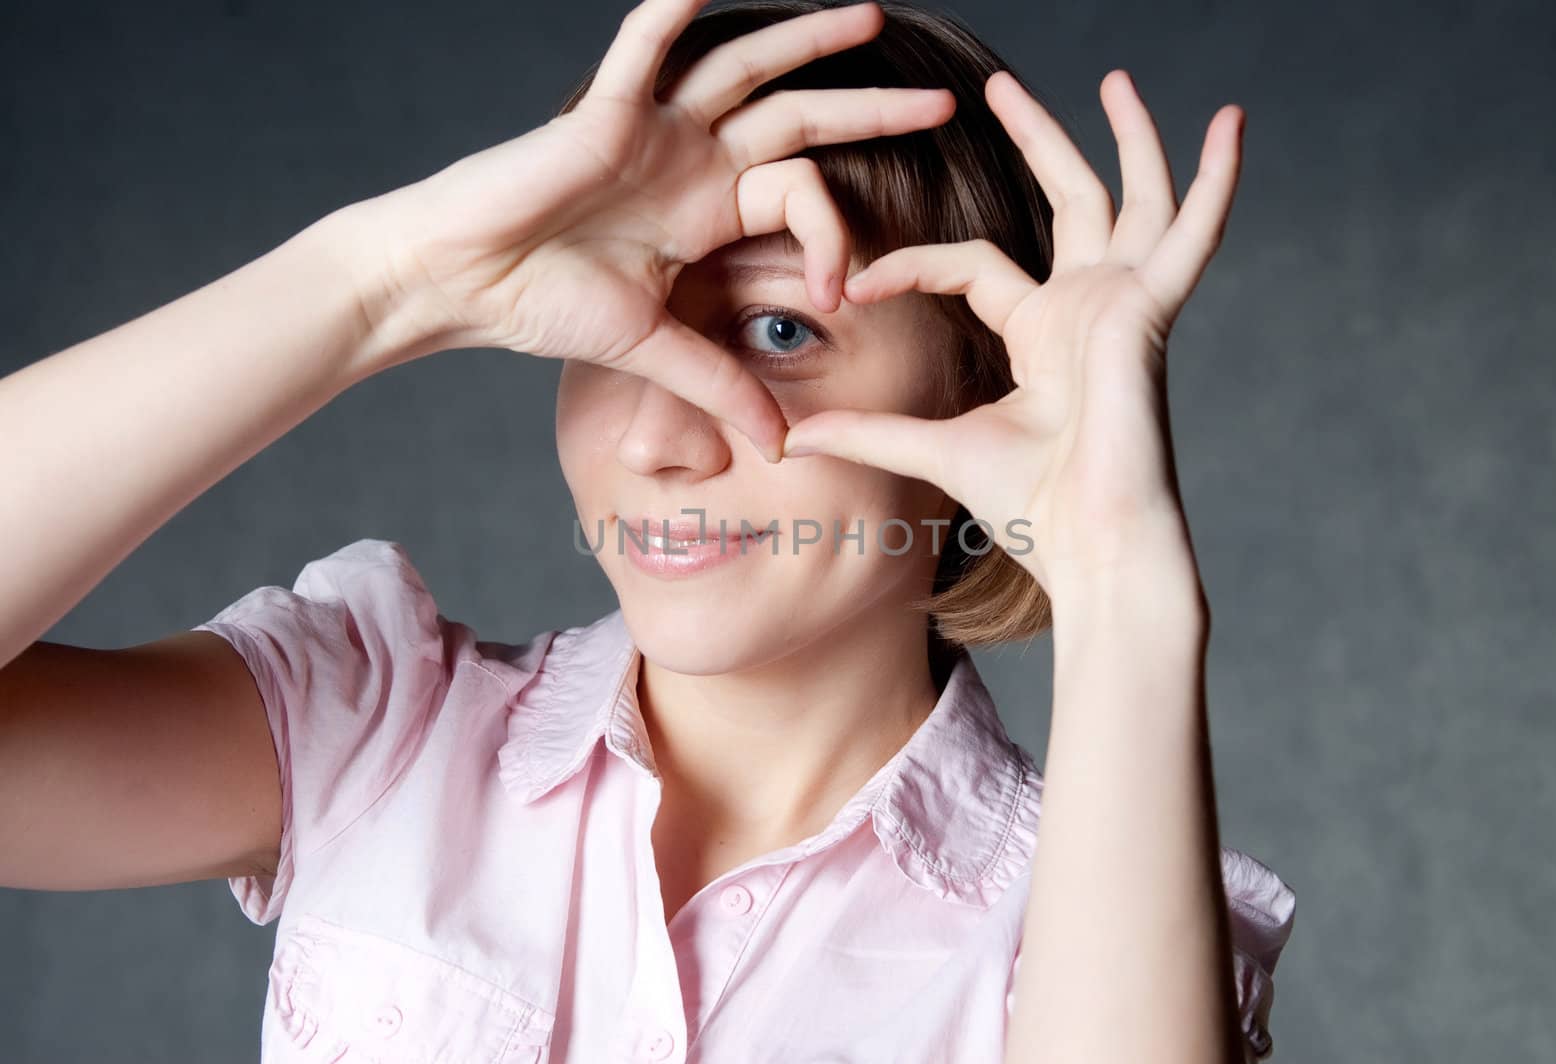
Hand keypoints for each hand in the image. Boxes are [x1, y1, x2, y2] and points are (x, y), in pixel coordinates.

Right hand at [337, 0, 954, 462]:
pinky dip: (676, 13)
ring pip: (744, 68)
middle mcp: (691, 158)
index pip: (801, 196)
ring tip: (865, 15)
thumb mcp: (655, 347)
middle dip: (870, 109)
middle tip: (944, 103)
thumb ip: (721, 384)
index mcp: (709, 208)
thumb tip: (779, 445)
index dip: (835, 239)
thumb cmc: (545, 305)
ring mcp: (652, 128)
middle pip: (798, 118)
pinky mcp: (604, 112)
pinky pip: (646, 47)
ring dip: (804, 41)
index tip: (844, 294)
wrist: (462, 282)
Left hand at [781, 69, 1242, 599]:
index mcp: (1040, 335)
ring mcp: (1123, 305)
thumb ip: (867, 432)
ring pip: (1128, 198)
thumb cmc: (1030, 507)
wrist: (1090, 543)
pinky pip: (1192, 233)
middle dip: (1036, 139)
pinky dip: (1215, 180)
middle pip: (1065, 201)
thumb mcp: (932, 450)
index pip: (971, 266)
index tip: (849, 286)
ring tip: (1116, 76)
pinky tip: (1231, 122)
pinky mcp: (1150, 310)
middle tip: (999, 85)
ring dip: (1124, 137)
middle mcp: (1085, 309)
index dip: (908, 266)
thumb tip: (788, 440)